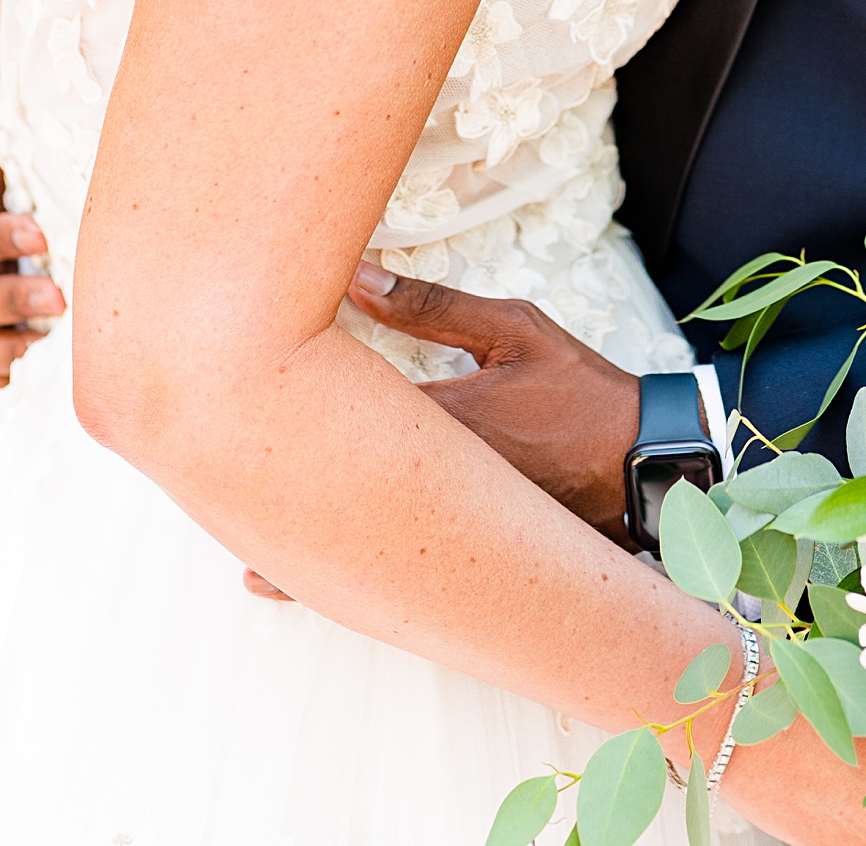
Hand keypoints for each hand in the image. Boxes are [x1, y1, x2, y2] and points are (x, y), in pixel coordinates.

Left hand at [241, 264, 642, 600]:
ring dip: (316, 557)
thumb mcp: (515, 331)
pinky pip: (411, 567)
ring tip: (255, 578)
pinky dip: (369, 575)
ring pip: (374, 547)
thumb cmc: (582, 392)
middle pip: (345, 497)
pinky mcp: (480, 553)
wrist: (649, 465)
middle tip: (216, 504)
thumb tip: (354, 279)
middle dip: (281, 502)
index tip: (236, 395)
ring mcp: (461, 528)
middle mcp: (443, 485)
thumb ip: (430, 306)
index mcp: (445, 423)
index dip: (289, 408)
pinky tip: (334, 587)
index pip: (349, 417)